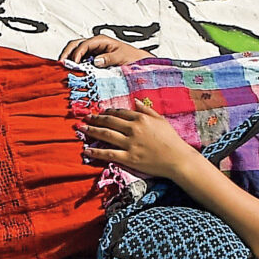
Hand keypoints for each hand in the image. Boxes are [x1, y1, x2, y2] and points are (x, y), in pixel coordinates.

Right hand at [61, 34, 149, 66]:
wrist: (136, 61)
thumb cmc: (131, 57)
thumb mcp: (121, 57)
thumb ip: (109, 58)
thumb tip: (96, 60)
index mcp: (101, 40)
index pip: (84, 45)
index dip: (77, 54)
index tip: (73, 64)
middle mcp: (94, 44)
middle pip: (75, 45)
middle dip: (66, 53)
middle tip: (61, 64)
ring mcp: (92, 51)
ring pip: (74, 51)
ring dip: (68, 58)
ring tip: (63, 68)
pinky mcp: (91, 58)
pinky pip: (79, 59)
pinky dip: (73, 64)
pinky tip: (71, 71)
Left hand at [78, 99, 197, 178]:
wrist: (177, 159)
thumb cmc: (171, 139)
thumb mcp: (160, 120)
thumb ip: (146, 110)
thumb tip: (135, 100)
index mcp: (141, 118)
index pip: (120, 112)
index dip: (108, 111)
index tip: (100, 111)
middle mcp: (133, 129)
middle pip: (109, 121)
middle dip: (95, 118)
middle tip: (85, 118)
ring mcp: (130, 144)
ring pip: (106, 135)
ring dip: (92, 131)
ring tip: (81, 129)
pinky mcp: (128, 158)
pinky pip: (108, 154)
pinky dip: (96, 152)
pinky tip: (86, 150)